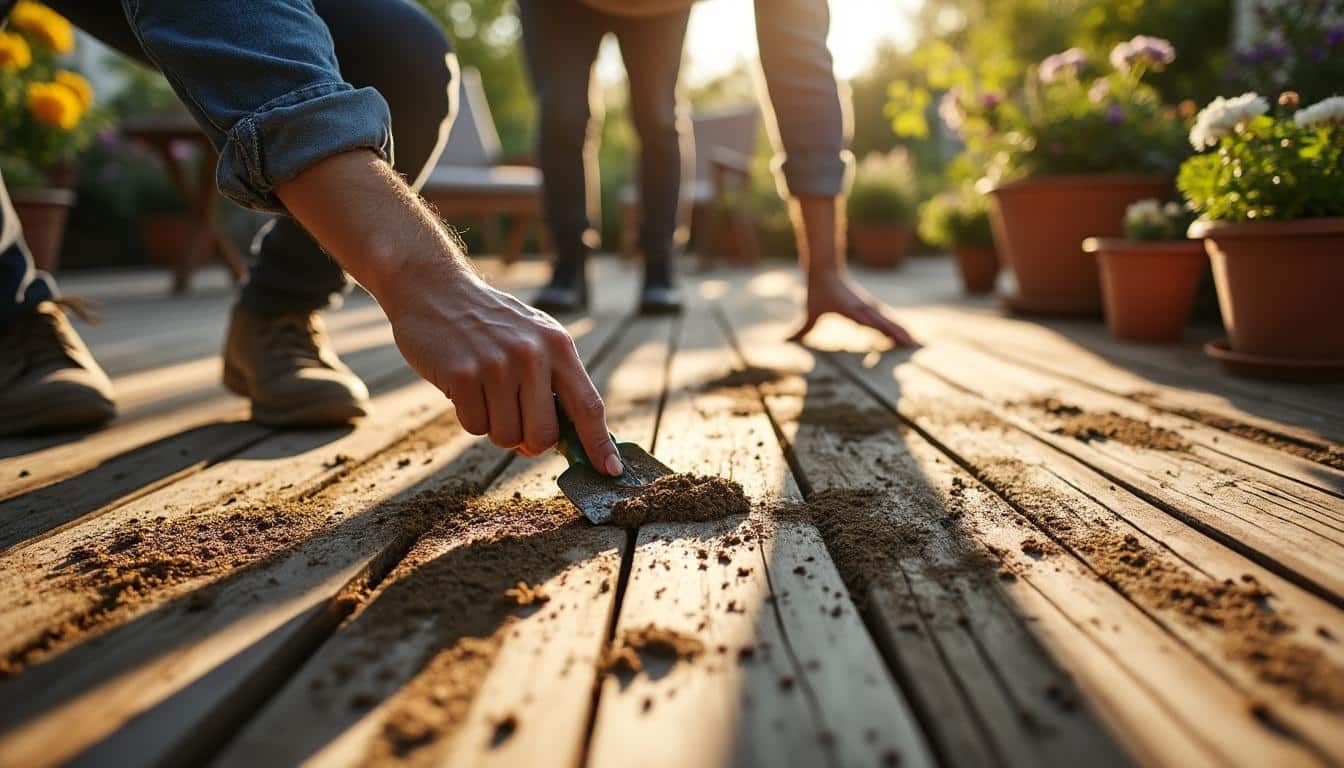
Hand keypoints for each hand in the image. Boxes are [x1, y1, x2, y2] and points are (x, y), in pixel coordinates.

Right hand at [380, 260, 622, 473]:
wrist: (436, 290)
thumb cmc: (491, 324)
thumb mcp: (534, 339)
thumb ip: (556, 382)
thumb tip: (576, 439)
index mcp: (558, 346)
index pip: (588, 406)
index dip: (599, 443)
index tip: (609, 471)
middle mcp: (532, 355)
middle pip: (544, 435)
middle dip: (529, 442)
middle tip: (515, 422)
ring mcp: (497, 364)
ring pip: (506, 436)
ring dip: (494, 426)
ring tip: (485, 390)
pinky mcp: (462, 375)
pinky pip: (474, 426)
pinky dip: (469, 416)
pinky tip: (464, 385)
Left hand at [790, 274, 916, 345]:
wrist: (826, 269)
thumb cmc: (817, 291)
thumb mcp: (810, 310)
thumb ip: (802, 328)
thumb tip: (786, 339)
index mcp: (851, 309)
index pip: (869, 322)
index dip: (882, 331)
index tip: (894, 339)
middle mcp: (863, 307)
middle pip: (884, 321)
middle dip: (898, 333)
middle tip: (913, 346)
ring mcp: (868, 305)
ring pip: (888, 319)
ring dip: (901, 330)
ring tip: (915, 343)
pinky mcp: (870, 305)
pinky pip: (886, 317)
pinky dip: (896, 325)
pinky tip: (905, 333)